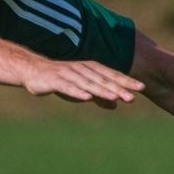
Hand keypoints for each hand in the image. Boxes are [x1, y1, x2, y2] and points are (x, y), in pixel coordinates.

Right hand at [22, 59, 142, 106]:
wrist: (32, 71)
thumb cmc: (60, 80)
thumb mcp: (81, 89)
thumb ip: (98, 95)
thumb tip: (116, 104)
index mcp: (90, 69)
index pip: (111, 75)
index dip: (126, 81)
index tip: (142, 88)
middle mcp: (81, 69)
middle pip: (102, 80)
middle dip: (118, 88)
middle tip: (133, 96)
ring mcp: (68, 74)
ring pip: (88, 83)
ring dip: (102, 90)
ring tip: (115, 97)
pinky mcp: (55, 80)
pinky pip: (68, 87)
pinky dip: (77, 92)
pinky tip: (86, 97)